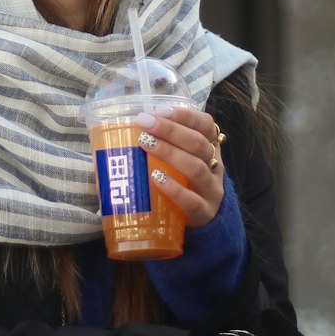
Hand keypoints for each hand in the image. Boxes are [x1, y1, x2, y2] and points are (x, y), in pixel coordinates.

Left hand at [136, 104, 224, 226]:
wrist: (202, 224)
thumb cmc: (183, 183)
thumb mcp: (181, 160)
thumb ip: (163, 144)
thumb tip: (119, 130)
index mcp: (210, 148)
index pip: (206, 125)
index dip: (186, 115)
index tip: (160, 111)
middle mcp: (215, 167)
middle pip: (198, 144)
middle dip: (171, 130)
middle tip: (145, 123)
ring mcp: (211, 191)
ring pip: (196, 168)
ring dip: (170, 153)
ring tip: (146, 144)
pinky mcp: (204, 213)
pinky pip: (191, 201)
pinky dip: (174, 188)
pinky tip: (156, 178)